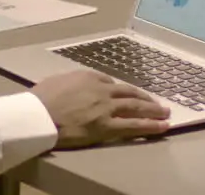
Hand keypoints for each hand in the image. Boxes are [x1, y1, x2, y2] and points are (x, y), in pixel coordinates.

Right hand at [30, 70, 169, 148]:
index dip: (121, 91)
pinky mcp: (107, 126)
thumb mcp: (56, 81)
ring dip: (153, 110)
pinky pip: (133, 126)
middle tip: (157, 103)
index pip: (110, 82)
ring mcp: (106, 108)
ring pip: (136, 107)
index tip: (126, 95)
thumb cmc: (41, 99)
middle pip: (129, 93)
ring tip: (165, 113)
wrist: (39, 115)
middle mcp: (101, 89)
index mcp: (88, 76)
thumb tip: (74, 89)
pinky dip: (150, 126)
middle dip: (145, 98)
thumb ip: (71, 83)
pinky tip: (162, 127)